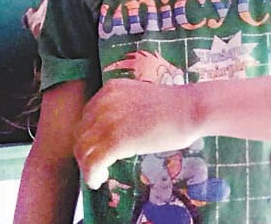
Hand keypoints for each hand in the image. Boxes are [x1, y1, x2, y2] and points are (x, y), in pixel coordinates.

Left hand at [73, 78, 198, 189]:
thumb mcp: (139, 98)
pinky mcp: (115, 141)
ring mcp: (108, 121)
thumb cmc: (173, 106)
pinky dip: (92, 175)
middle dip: (86, 151)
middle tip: (98, 164)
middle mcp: (104, 102)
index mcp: (110, 89)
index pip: (86, 116)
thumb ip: (122, 108)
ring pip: (82, 150)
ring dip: (87, 166)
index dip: (89, 135)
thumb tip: (114, 130)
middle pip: (81, 133)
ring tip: (99, 175)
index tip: (97, 148)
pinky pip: (92, 163)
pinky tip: (100, 180)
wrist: (190, 109)